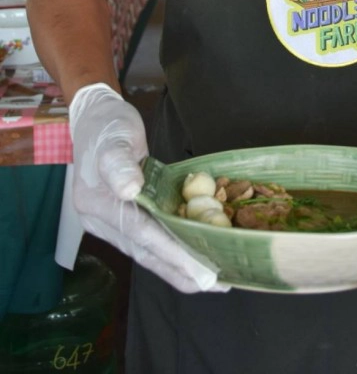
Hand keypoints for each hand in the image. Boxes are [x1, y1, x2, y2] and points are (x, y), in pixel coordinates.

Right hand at [69, 83, 228, 293]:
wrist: (95, 119)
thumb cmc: (106, 126)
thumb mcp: (113, 138)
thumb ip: (118, 163)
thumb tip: (129, 189)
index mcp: (96, 204)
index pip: (140, 233)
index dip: (171, 253)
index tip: (199, 270)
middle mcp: (102, 221)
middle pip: (145, 252)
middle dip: (180, 270)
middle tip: (215, 284)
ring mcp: (112, 222)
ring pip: (149, 250)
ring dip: (178, 266)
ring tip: (211, 279)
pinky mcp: (125, 217)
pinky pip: (151, 238)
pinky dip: (172, 249)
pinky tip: (194, 255)